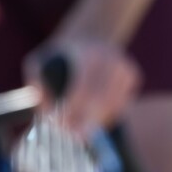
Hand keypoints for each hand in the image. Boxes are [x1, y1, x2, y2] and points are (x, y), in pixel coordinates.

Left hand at [24, 41, 139, 135]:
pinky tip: (95, 114)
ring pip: (115, 103)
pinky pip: (123, 103)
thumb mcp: (39, 62)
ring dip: (98, 120)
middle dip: (87, 121)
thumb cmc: (59, 56)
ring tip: (82, 128)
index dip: (73, 109)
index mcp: (86, 54)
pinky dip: (109, 113)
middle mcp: (109, 58)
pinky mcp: (133, 75)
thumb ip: (38, 85)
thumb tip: (48, 111)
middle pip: (102, 99)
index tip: (62, 125)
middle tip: (74, 137)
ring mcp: (124, 66)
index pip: (82, 87)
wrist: (90, 35)